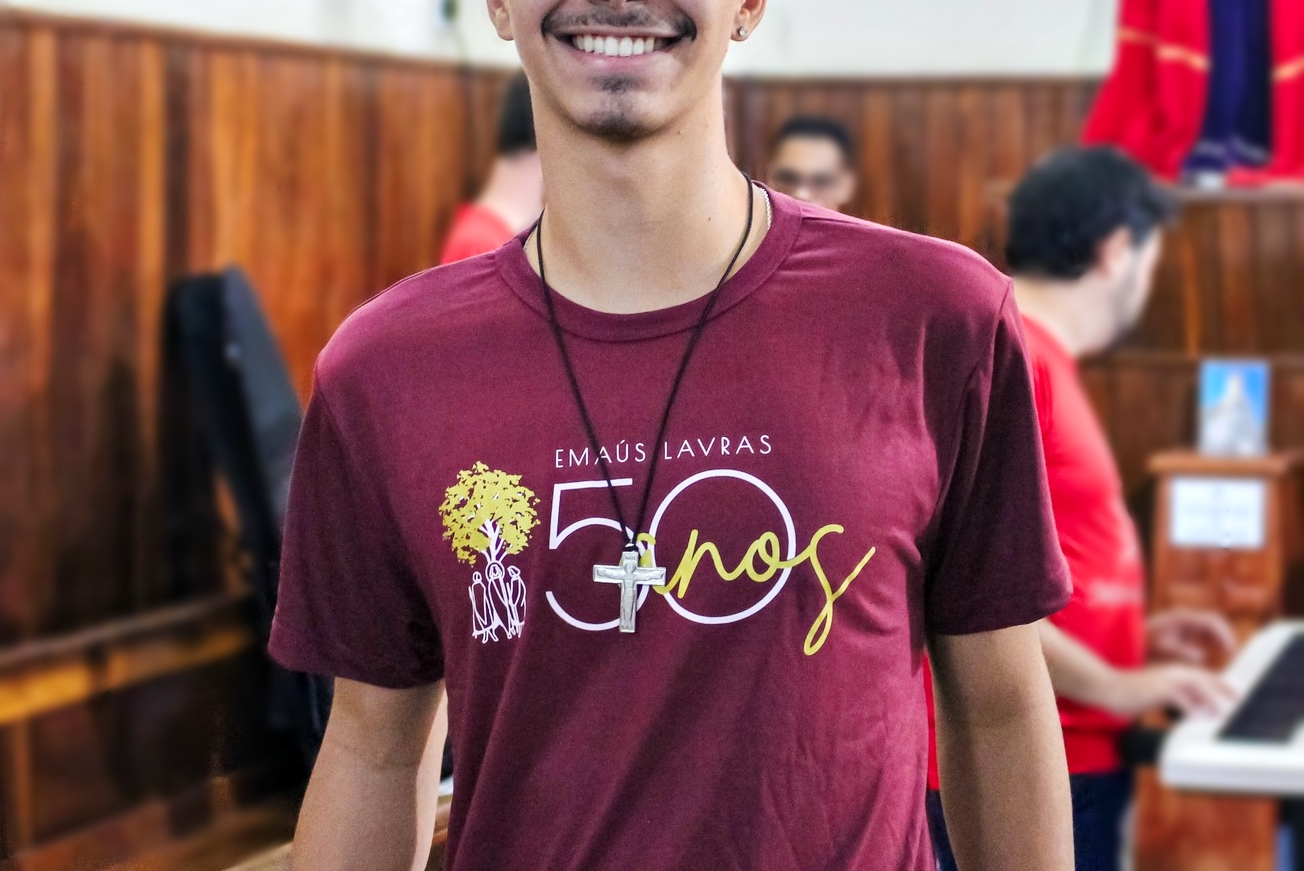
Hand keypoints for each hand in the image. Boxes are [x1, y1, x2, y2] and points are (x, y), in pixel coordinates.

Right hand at [1103, 664, 1237, 717]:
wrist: (1109, 687)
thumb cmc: (1132, 694)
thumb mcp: (1158, 694)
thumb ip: (1178, 698)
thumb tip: (1196, 710)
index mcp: (1174, 672)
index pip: (1204, 677)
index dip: (1222, 686)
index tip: (1236, 696)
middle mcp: (1174, 672)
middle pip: (1207, 680)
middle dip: (1224, 692)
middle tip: (1239, 705)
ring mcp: (1167, 680)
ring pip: (1198, 688)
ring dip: (1212, 702)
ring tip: (1221, 715)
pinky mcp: (1160, 690)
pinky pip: (1183, 700)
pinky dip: (1192, 710)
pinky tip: (1196, 720)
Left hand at [1147, 609, 1236, 664]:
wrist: (1131, 638)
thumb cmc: (1146, 643)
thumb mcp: (1163, 649)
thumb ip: (1182, 651)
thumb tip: (1201, 655)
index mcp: (1182, 617)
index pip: (1211, 621)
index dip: (1223, 634)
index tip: (1229, 648)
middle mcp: (1185, 615)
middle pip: (1214, 621)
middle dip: (1224, 635)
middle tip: (1230, 651)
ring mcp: (1185, 620)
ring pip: (1210, 626)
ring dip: (1219, 637)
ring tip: (1225, 652)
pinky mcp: (1184, 626)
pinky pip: (1204, 630)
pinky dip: (1212, 639)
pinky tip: (1214, 650)